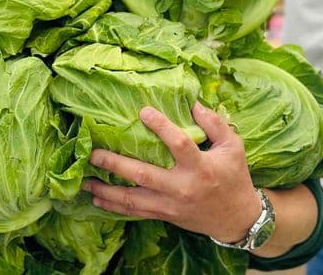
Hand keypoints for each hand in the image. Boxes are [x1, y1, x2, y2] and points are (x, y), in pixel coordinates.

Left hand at [82, 103, 260, 243]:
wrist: (237, 219)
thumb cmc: (234, 177)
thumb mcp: (233, 147)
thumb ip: (215, 124)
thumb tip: (193, 103)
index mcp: (200, 167)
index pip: (178, 143)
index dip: (161, 127)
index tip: (143, 111)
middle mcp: (182, 187)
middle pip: (143, 174)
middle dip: (115, 163)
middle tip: (93, 152)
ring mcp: (170, 204)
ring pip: (133, 198)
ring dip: (106, 190)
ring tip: (84, 180)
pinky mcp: (165, 215)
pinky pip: (135, 212)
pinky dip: (114, 206)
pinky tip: (96, 199)